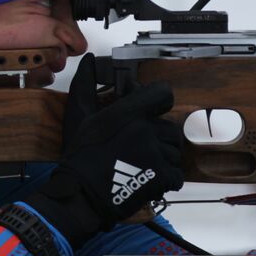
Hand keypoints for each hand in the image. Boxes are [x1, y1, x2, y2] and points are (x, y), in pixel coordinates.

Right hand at [23, 56, 184, 247]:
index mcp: (128, 112)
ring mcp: (155, 154)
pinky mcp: (160, 177)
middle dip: (158, 137)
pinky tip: (149, 179)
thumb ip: (85, 84)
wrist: (80, 193)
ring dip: (163, 158)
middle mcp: (145, 130)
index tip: (152, 109)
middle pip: (169, 128)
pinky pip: (176, 175)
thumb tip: (88, 61)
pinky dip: (167, 179)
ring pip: (174, 152)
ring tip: (141, 165)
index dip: (160, 100)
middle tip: (140, 148)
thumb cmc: (79, 156)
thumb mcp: (78, 115)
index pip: (163, 94)